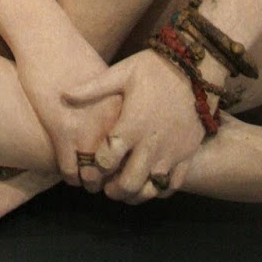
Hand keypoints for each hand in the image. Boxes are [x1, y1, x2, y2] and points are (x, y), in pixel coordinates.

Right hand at [13, 22, 122, 187]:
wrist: (47, 39)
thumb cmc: (73, 57)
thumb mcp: (105, 78)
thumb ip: (115, 103)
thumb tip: (122, 127)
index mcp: (122, 107)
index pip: (133, 150)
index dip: (128, 163)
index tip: (122, 168)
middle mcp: (109, 121)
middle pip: (117, 167)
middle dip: (112, 179)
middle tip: (105, 182)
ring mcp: (85, 128)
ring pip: (93, 175)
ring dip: (90, 182)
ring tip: (88, 182)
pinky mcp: (61, 131)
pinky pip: (70, 170)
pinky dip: (70, 177)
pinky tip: (70, 174)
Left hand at [62, 48, 207, 202]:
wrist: (198, 66)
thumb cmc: (156, 67)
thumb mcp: (123, 72)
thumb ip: (93, 88)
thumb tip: (63, 95)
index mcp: (131, 125)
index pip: (106, 161)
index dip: (94, 169)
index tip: (90, 168)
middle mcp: (151, 144)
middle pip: (127, 183)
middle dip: (112, 189)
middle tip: (106, 187)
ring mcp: (172, 153)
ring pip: (150, 190)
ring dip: (135, 195)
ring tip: (126, 191)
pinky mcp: (188, 154)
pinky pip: (173, 185)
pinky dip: (159, 190)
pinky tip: (150, 184)